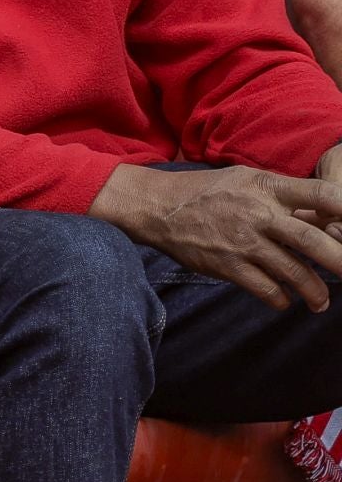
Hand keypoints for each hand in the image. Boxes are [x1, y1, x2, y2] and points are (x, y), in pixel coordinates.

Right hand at [89, 162, 341, 310]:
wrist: (158, 207)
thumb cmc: (207, 191)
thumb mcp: (246, 179)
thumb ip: (282, 195)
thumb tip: (321, 215)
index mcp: (267, 188)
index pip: (319, 194)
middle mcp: (258, 214)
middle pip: (310, 239)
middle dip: (339, 260)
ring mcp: (243, 241)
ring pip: (291, 271)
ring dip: (313, 290)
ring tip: (322, 301)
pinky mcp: (227, 265)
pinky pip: (264, 289)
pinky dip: (280, 299)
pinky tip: (285, 301)